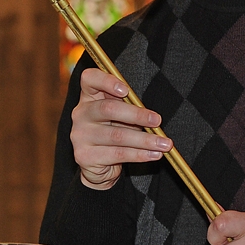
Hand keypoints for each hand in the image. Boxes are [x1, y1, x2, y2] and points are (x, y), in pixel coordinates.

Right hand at [70, 68, 172, 189]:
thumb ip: (128, 108)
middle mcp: (81, 113)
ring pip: (117, 135)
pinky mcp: (85, 156)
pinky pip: (118, 154)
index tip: (126, 90)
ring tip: (164, 143)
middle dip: (137, 114)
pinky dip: (139, 154)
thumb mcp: (119, 116)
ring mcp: (80, 135)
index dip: (106, 81)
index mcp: (88, 97)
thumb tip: (152, 116)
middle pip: (108, 108)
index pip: (89, 79)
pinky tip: (154, 154)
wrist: (98, 166)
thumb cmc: (113, 132)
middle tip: (157, 120)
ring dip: (145, 140)